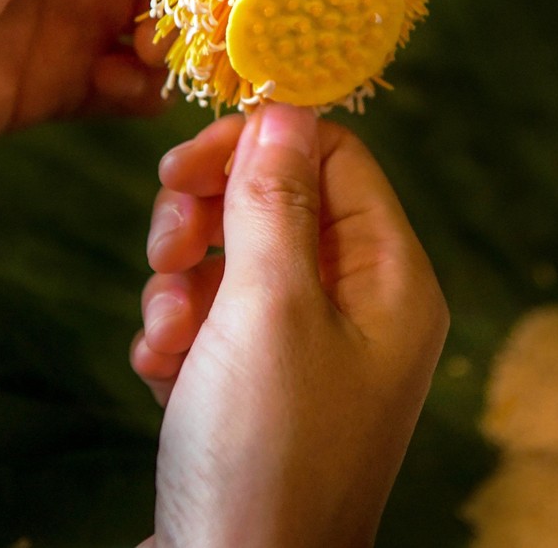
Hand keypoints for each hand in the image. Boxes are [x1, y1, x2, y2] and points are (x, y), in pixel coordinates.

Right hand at [130, 104, 447, 546]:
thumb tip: (287, 108)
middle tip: (166, 242)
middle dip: (212, 218)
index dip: (264, 147)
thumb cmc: (266, 448)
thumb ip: (274, 203)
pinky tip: (165, 372)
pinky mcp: (267, 386)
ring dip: (185, 282)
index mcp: (392, 279)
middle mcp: (364, 308)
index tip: (189, 163)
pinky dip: (183, 333)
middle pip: (284, 207)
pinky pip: (221, 321)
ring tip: (168, 332)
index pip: (339, 161)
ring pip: (241, 262)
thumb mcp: (269, 308)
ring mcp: (316, 350)